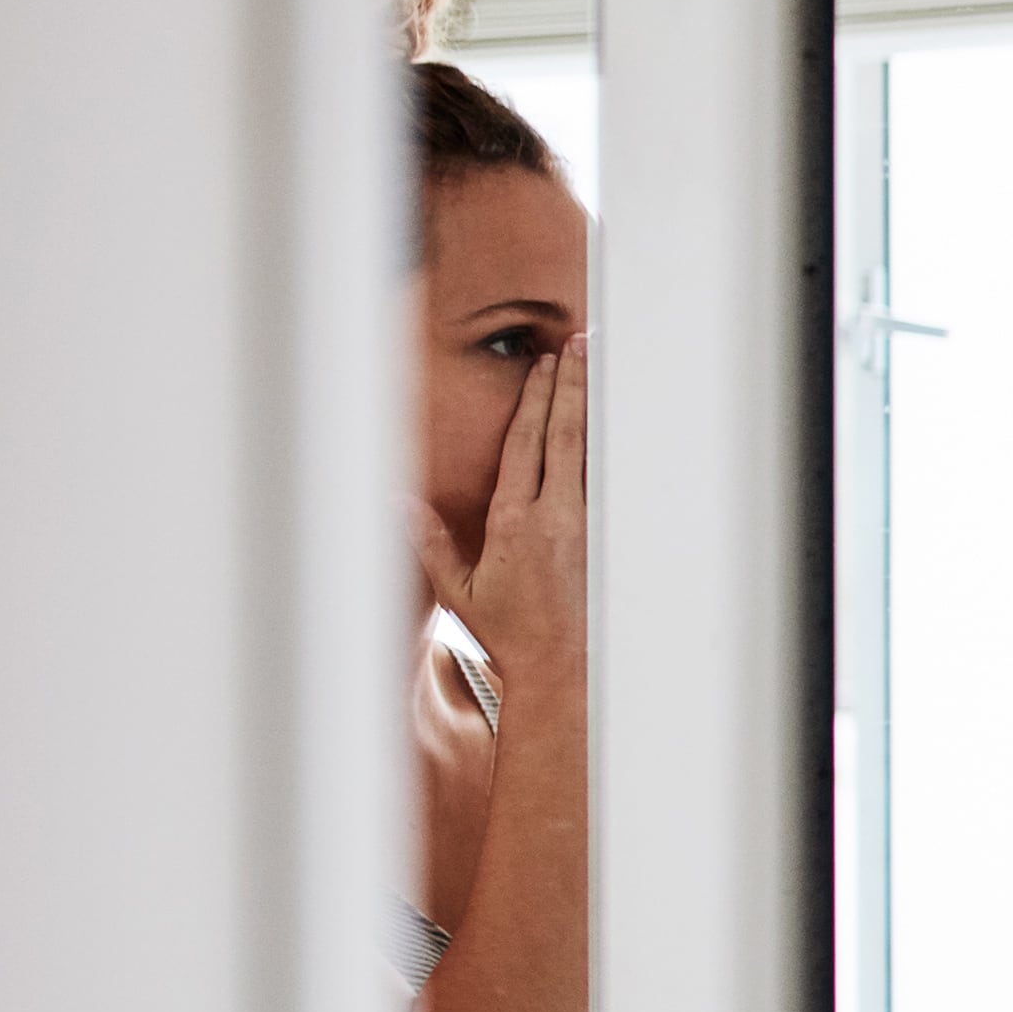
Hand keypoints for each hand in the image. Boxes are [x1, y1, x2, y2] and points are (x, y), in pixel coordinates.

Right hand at [417, 334, 586, 706]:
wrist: (561, 666)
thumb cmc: (507, 631)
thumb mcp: (457, 588)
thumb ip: (430, 541)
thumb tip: (400, 502)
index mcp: (514, 519)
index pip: (525, 443)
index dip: (536, 399)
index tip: (545, 365)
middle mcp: (554, 515)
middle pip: (564, 435)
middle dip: (571, 386)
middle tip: (579, 345)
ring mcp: (584, 525)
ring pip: (589, 452)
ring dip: (592, 409)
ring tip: (600, 369)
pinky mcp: (601, 537)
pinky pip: (604, 481)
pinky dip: (606, 447)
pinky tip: (612, 424)